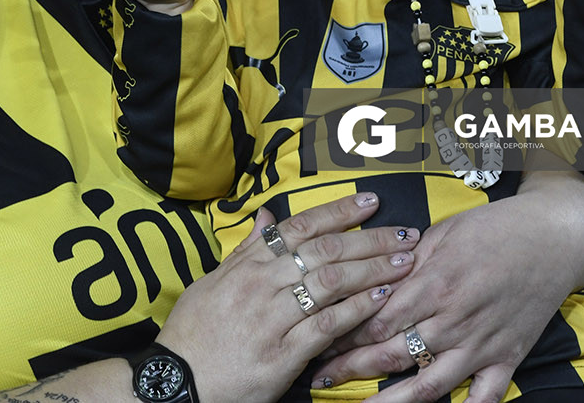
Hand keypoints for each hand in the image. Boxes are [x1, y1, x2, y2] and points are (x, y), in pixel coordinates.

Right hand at [158, 195, 419, 402]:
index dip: (339, 212)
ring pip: (330, 284)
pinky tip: (382, 300)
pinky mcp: (283, 354)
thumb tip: (266, 217)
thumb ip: (245, 250)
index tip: (370, 202)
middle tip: (405, 234)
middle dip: (370, 240)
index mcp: (247, 265)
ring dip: (372, 271)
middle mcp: (260, 284)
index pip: (300, 227)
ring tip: (405, 263)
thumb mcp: (212, 282)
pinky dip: (357, 310)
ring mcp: (272, 318)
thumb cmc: (195, 331)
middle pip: (324, 251)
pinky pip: (327, 326)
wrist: (179, 381)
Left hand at [310, 175, 583, 402]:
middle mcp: (454, 318)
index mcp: (432, 283)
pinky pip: (485, 396)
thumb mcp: (440, 234)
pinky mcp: (508, 356)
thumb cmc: (491, 229)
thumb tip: (367, 276)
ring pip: (431, 384)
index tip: (316, 340)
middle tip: (321, 378)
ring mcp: (481, 342)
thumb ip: (404, 262)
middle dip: (351, 368)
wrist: (552, 238)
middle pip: (392, 353)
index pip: (376, 318)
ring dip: (393, 401)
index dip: (343, 334)